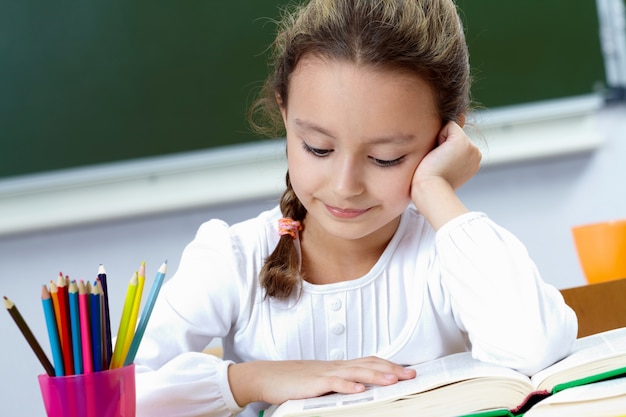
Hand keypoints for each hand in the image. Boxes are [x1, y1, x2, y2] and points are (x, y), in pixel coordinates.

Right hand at [228, 356, 415, 405]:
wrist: (267, 376)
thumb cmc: (292, 381)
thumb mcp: (320, 381)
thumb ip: (339, 383)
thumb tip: (358, 389)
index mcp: (338, 366)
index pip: (369, 361)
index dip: (389, 365)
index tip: (407, 370)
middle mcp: (336, 366)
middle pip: (369, 364)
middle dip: (392, 369)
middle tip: (412, 374)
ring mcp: (325, 373)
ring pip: (356, 371)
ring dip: (377, 375)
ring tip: (394, 380)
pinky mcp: (314, 383)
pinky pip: (334, 383)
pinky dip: (348, 385)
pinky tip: (360, 389)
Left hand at [412, 120, 480, 192]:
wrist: (429, 190)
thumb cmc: (429, 181)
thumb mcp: (440, 161)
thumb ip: (447, 144)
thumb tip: (459, 117)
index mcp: (471, 160)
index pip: (455, 143)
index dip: (442, 150)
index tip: (439, 167)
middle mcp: (475, 154)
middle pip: (452, 134)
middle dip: (441, 144)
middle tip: (437, 165)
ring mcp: (472, 148)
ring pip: (451, 130)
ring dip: (440, 141)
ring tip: (437, 160)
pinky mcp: (462, 142)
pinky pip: (449, 125)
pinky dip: (439, 136)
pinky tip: (438, 154)